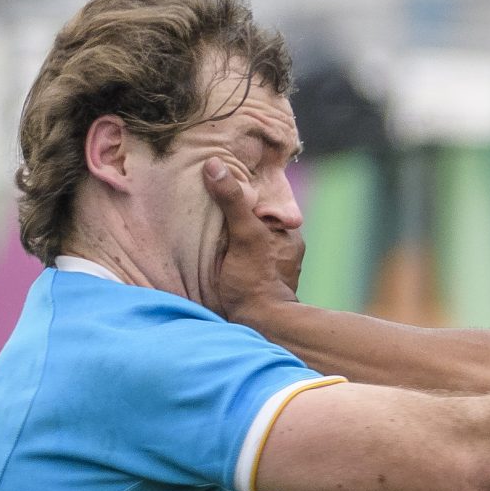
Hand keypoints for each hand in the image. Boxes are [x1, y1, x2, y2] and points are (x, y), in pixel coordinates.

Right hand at [204, 158, 303, 321]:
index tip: (217, 173)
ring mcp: (271, 261)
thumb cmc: (255, 281)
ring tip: (201, 213)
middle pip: (254, 214)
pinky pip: (241, 251)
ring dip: (228, 226)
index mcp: (287, 229)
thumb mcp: (245, 236)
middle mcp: (284, 244)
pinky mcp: (256, 276)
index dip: (240, 184)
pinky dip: (228, 245)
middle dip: (234, 204)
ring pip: (247, 233)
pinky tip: (210, 241)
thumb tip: (214, 165)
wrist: (261, 325)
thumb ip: (232, 201)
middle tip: (204, 190)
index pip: (262, 197)